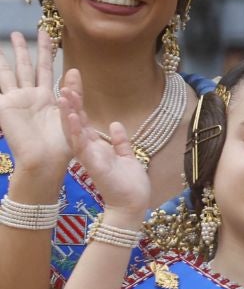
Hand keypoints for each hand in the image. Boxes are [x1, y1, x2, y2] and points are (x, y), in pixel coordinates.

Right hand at [0, 29, 72, 189]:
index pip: (46, 67)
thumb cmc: (61, 146)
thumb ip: (73, 92)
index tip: (47, 34)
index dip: (46, 51)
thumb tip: (74, 69)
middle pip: (27, 65)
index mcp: (47, 97)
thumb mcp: (71, 114)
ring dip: (9, 56)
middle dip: (25, 48)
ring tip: (9, 38)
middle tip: (21, 31)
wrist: (45, 161)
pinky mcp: (5, 107)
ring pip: (10, 72)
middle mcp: (30, 96)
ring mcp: (15, 100)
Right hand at [58, 72, 149, 213]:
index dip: (78, 105)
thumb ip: (120, 142)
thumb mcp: (127, 156)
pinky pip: (82, 146)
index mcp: (96, 148)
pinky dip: (77, 132)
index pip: (85, 122)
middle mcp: (89, 151)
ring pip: (74, 132)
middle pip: (75, 123)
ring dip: (69, 114)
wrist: (134, 204)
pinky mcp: (93, 165)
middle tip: (63, 84)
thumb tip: (115, 124)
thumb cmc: (129, 184)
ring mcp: (89, 157)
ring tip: (64, 96)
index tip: (73, 87)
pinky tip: (73, 118)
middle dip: (70, 104)